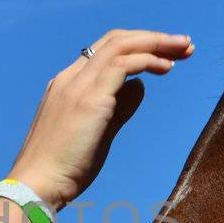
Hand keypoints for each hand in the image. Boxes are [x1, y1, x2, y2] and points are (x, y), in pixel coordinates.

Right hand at [7, 29, 193, 209]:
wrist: (38, 184)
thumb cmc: (64, 167)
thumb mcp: (98, 130)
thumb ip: (118, 106)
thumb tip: (139, 86)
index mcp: (67, 83)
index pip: (105, 50)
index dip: (139, 46)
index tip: (168, 55)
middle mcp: (71, 77)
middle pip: (116, 39)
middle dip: (154, 37)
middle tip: (185, 44)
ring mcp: (78, 85)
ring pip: (121, 45)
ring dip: (157, 43)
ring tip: (185, 49)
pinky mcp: (90, 99)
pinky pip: (123, 65)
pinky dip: (148, 60)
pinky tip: (167, 67)